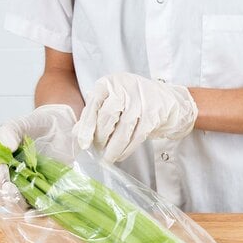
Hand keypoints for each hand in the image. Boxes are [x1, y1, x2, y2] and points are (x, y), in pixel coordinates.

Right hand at [0, 104, 77, 211]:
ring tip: (13, 190)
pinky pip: (38, 213)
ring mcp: (27, 191)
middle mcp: (10, 182)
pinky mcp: (46, 197)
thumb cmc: (38, 125)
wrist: (63, 127)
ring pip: (13, 208)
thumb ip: (10, 131)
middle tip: (5, 176)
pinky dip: (34, 216)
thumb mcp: (22, 123)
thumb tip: (5, 145)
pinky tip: (32, 214)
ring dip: (11, 203)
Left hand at [74, 73, 197, 165]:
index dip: (86, 126)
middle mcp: (124, 88)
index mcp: (109, 83)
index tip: (83, 144)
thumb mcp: (110, 100)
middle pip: (107, 117)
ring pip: (122, 129)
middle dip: (101, 137)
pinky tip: (120, 156)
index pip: (93, 105)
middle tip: (98, 149)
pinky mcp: (152, 115)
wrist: (165, 100)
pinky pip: (136, 136)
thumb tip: (77, 135)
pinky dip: (126, 149)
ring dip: (113, 148)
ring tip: (107, 158)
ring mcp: (140, 101)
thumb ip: (94, 114)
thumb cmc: (132, 101)